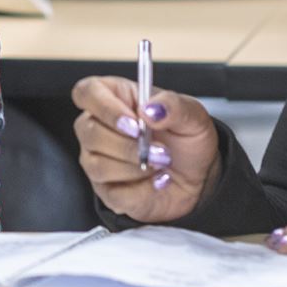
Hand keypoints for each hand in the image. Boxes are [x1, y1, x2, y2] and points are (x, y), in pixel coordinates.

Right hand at [73, 75, 220, 223]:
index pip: (86, 92)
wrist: (200, 176)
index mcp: (114, 98)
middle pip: (88, 132)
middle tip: (159, 149)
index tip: (134, 121)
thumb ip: (174, 106)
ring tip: (163, 163)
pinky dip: (143, 189)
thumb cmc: (188, 139)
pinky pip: (114, 193)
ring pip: (98, 165)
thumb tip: (150, 110)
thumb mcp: (193, 115)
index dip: (104, 107)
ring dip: (137, 167)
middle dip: (127, 144)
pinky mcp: (107, 191)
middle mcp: (98, 127)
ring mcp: (98, 160)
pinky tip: (159, 181)